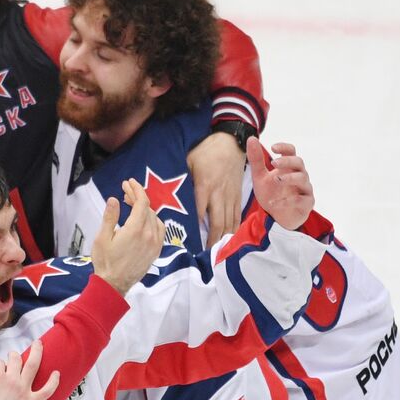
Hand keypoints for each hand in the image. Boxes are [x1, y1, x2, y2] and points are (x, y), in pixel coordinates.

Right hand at [0, 342, 60, 399]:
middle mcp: (12, 380)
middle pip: (15, 360)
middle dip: (13, 356)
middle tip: (12, 357)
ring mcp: (24, 391)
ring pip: (33, 366)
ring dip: (37, 353)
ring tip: (39, 344)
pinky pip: (47, 390)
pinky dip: (53, 381)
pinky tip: (57, 373)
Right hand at [90, 180, 164, 294]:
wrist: (114, 284)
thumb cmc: (105, 261)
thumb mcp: (102, 238)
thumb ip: (110, 217)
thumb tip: (114, 199)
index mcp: (135, 230)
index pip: (142, 202)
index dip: (136, 189)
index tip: (128, 182)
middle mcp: (149, 235)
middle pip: (148, 208)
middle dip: (137, 197)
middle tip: (125, 193)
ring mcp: (155, 243)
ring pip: (154, 218)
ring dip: (145, 209)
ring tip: (132, 206)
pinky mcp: (156, 251)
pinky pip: (160, 230)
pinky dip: (152, 220)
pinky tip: (143, 220)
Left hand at [187, 130, 245, 245]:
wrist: (231, 143)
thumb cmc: (205, 151)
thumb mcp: (188, 162)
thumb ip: (180, 180)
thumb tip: (161, 192)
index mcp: (205, 186)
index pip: (199, 213)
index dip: (195, 229)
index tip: (188, 243)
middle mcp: (219, 194)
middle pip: (217, 223)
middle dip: (211, 241)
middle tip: (205, 256)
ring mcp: (230, 196)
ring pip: (229, 222)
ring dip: (223, 239)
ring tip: (217, 254)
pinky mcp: (238, 196)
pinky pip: (236, 216)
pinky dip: (234, 229)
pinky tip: (230, 240)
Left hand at [247, 138, 313, 230]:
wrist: (277, 217)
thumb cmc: (271, 193)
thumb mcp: (260, 177)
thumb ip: (256, 160)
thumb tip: (251, 138)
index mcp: (288, 167)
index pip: (291, 152)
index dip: (285, 147)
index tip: (273, 147)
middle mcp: (299, 175)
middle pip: (299, 162)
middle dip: (288, 161)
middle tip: (274, 163)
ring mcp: (304, 189)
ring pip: (302, 179)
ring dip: (289, 178)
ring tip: (275, 179)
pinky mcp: (306, 203)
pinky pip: (300, 200)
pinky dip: (286, 201)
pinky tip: (273, 203)